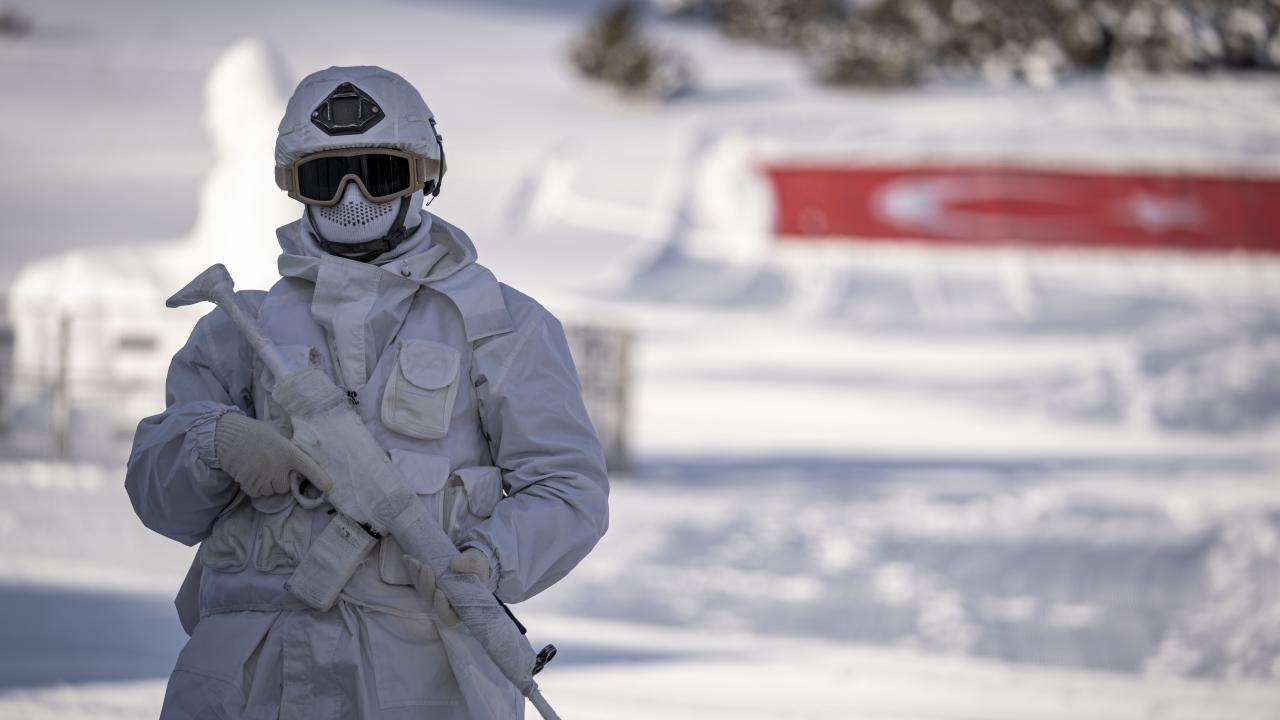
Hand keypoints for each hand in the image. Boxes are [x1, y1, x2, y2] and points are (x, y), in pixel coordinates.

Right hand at [214, 412, 330, 496]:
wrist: (228, 436)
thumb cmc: (256, 432)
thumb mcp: (278, 433)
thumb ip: (290, 443)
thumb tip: (305, 446)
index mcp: (287, 451)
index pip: (307, 466)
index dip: (318, 477)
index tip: (329, 486)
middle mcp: (277, 466)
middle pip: (286, 486)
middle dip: (281, 479)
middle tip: (272, 466)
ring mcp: (263, 476)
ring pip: (272, 491)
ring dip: (268, 484)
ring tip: (260, 468)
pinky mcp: (250, 484)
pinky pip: (259, 493)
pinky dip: (256, 487)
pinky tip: (251, 473)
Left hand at [403, 547, 491, 625]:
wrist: (471, 562)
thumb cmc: (478, 569)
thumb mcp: (478, 565)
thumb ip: (469, 565)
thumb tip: (452, 565)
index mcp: (460, 608)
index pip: (448, 617)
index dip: (441, 607)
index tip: (439, 592)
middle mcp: (444, 604)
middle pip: (430, 600)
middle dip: (426, 584)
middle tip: (426, 567)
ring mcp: (434, 595)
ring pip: (421, 590)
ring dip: (416, 576)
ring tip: (415, 561)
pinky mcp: (427, 584)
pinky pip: (417, 579)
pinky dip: (412, 569)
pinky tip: (407, 558)